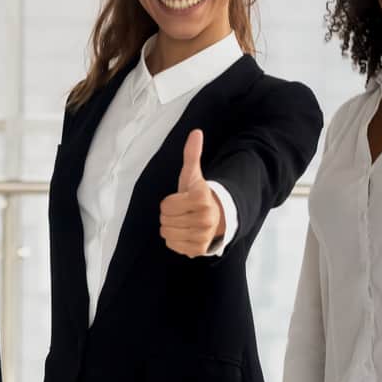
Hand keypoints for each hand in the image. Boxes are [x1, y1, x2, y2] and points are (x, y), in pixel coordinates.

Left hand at [159, 129, 223, 257]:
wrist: (217, 216)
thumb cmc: (198, 195)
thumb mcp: (193, 174)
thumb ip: (192, 153)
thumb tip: (196, 132)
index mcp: (201, 197)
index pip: (165, 205)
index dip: (169, 202)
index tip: (182, 199)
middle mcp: (205, 218)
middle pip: (165, 220)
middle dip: (169, 215)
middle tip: (182, 212)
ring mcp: (203, 235)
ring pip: (167, 233)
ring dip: (170, 227)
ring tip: (183, 222)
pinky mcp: (199, 249)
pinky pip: (172, 245)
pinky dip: (174, 240)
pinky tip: (185, 233)